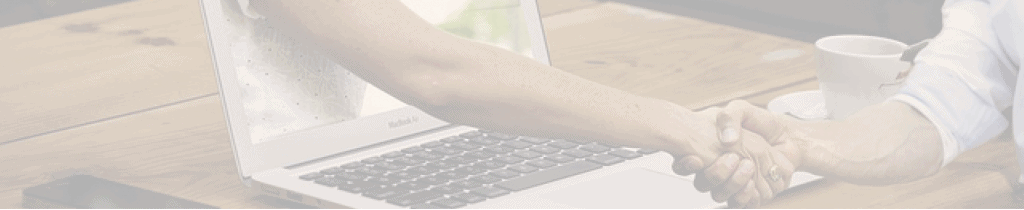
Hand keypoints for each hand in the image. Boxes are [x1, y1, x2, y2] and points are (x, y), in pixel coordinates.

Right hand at [673, 101, 802, 207]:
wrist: (787, 136)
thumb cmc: (761, 123)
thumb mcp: (741, 110)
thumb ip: (730, 117)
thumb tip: (726, 140)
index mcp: (708, 150)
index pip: (685, 164)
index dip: (685, 165)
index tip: (697, 158)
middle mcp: (717, 169)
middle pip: (703, 184)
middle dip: (716, 174)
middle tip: (733, 158)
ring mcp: (732, 183)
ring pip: (720, 195)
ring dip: (733, 183)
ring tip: (748, 166)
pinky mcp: (749, 194)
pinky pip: (741, 203)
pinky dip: (747, 194)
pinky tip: (753, 181)